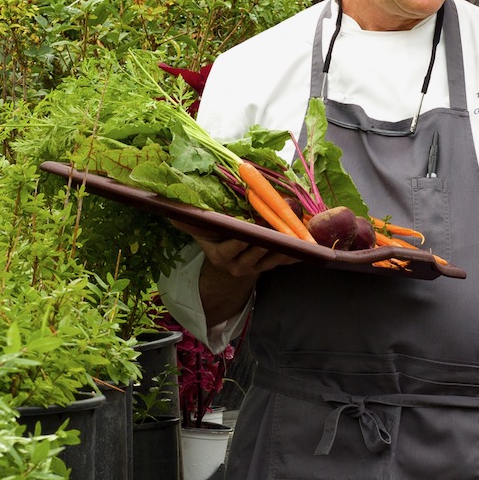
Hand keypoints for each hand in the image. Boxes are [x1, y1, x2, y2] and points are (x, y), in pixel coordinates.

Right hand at [172, 220, 297, 327]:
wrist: (227, 264)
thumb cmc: (214, 240)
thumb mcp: (201, 233)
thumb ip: (189, 223)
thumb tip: (170, 212)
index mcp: (220, 255)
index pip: (230, 249)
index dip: (241, 240)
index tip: (249, 229)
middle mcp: (238, 264)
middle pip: (255, 253)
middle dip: (268, 239)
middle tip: (280, 226)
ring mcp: (256, 267)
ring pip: (272, 258)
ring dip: (286, 246)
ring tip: (296, 232)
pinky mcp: (270, 266)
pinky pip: (285, 261)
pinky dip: (297, 253)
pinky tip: (309, 247)